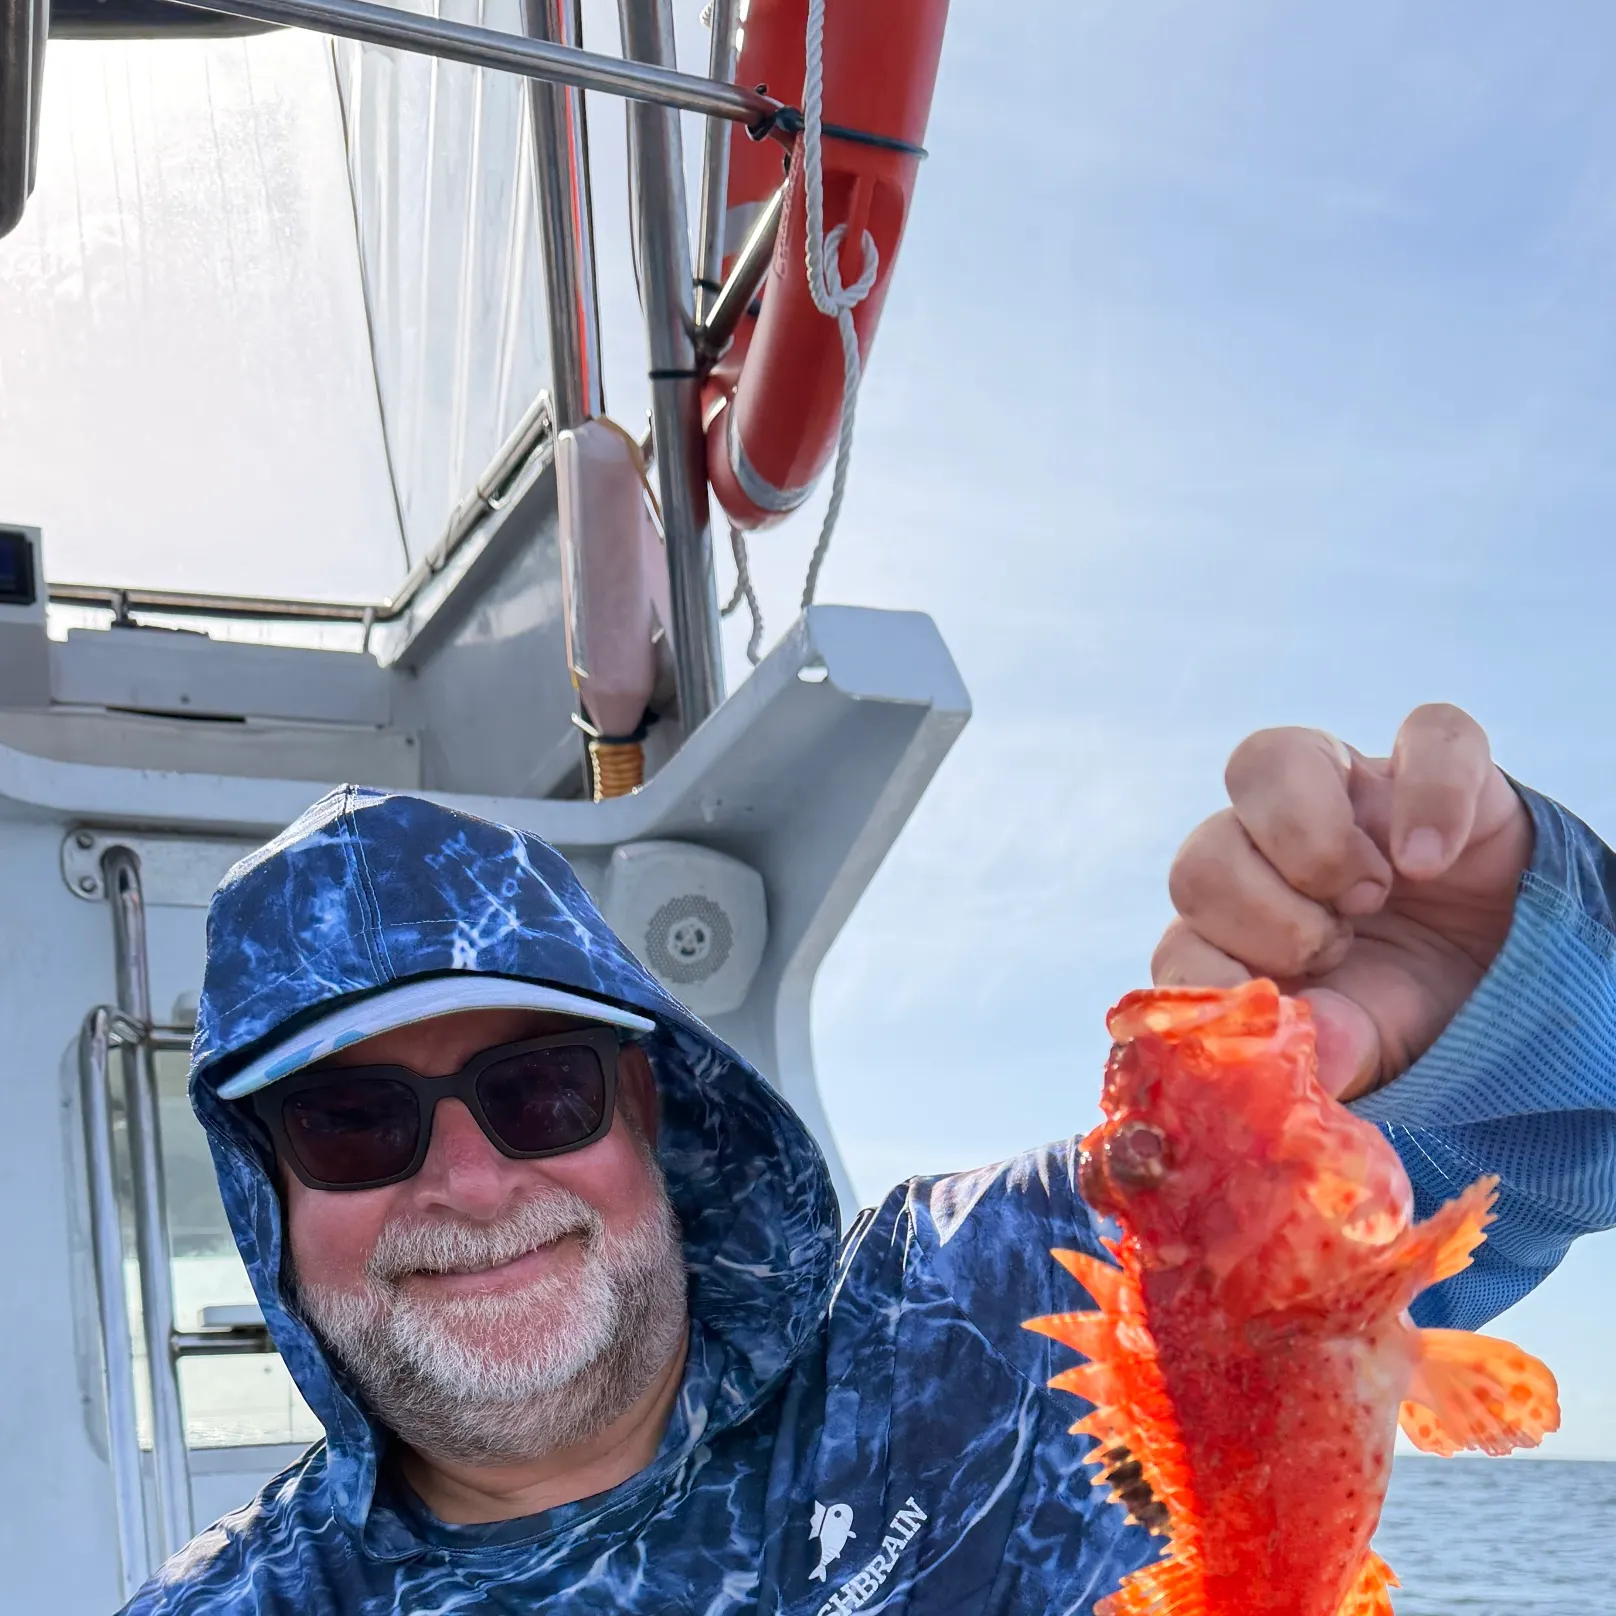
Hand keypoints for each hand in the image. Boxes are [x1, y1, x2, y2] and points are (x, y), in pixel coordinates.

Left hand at [1152, 704, 1532, 1099]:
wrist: (1508, 971)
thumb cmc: (1407, 1001)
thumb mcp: (1367, 1041)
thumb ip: (1327, 1048)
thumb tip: (1300, 1054)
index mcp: (1235, 909)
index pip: (1171, 925)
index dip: (1206, 960)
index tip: (1267, 998)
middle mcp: (1269, 838)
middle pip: (1202, 847)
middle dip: (1265, 915)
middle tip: (1336, 945)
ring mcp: (1345, 787)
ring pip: (1267, 760)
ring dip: (1317, 850)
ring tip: (1373, 900)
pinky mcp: (1435, 759)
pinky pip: (1427, 735)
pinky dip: (1428, 800)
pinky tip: (1431, 863)